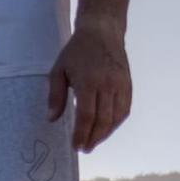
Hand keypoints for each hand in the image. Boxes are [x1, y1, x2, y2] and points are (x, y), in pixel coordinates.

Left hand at [47, 18, 130, 151]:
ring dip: (105, 133)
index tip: (76, 146)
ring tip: (93, 141)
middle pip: (103, 120)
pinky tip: (106, 129)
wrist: (102, 31)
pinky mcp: (128, 84)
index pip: (86, 115)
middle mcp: (108, 85)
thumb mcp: (58, 70)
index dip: (82, 134)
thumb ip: (55, 96)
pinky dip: (116, 122)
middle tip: (84, 148)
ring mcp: (121, 85)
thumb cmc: (76, 51)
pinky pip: (124, 109)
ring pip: (116, 117)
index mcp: (89, 82)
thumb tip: (51, 119)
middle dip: (93, 138)